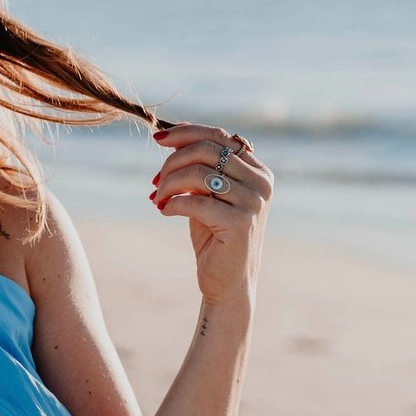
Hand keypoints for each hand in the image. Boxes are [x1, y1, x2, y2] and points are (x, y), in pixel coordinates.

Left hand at [148, 122, 272, 305]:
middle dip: (172, 161)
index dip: (185, 133)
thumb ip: (200, 166)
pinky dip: (172, 203)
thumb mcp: (209, 194)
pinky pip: (195, 201)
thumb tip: (173, 133)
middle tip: (155, 181)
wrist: (227, 282)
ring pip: (199, 173)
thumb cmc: (215, 236)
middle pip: (207, 150)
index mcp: (258, 171)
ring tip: (157, 198)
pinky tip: (164, 210)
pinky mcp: (240, 224)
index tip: (158, 138)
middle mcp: (261, 183)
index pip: (219, 136)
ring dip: (169, 183)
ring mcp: (253, 203)